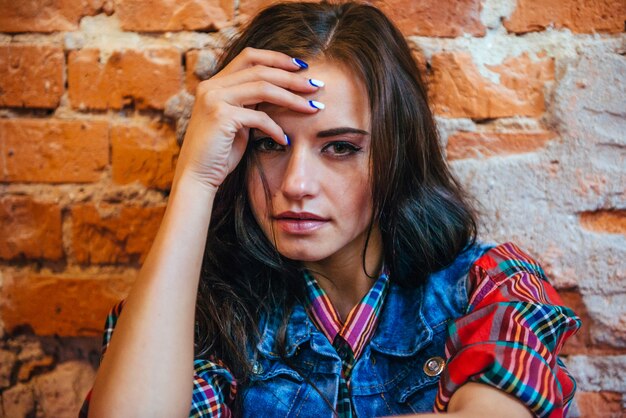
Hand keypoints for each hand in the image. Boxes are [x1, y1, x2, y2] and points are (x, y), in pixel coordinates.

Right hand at [174, 47, 320, 190]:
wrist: (197, 177)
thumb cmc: (219, 154)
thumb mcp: (238, 122)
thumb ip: (252, 105)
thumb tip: (280, 94)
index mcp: (215, 83)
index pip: (250, 57)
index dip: (277, 58)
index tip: (302, 67)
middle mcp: (212, 86)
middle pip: (261, 70)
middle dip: (292, 77)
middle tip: (316, 86)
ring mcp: (214, 99)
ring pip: (263, 88)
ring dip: (292, 98)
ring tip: (312, 108)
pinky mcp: (220, 116)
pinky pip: (258, 117)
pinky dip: (275, 128)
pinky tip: (285, 140)